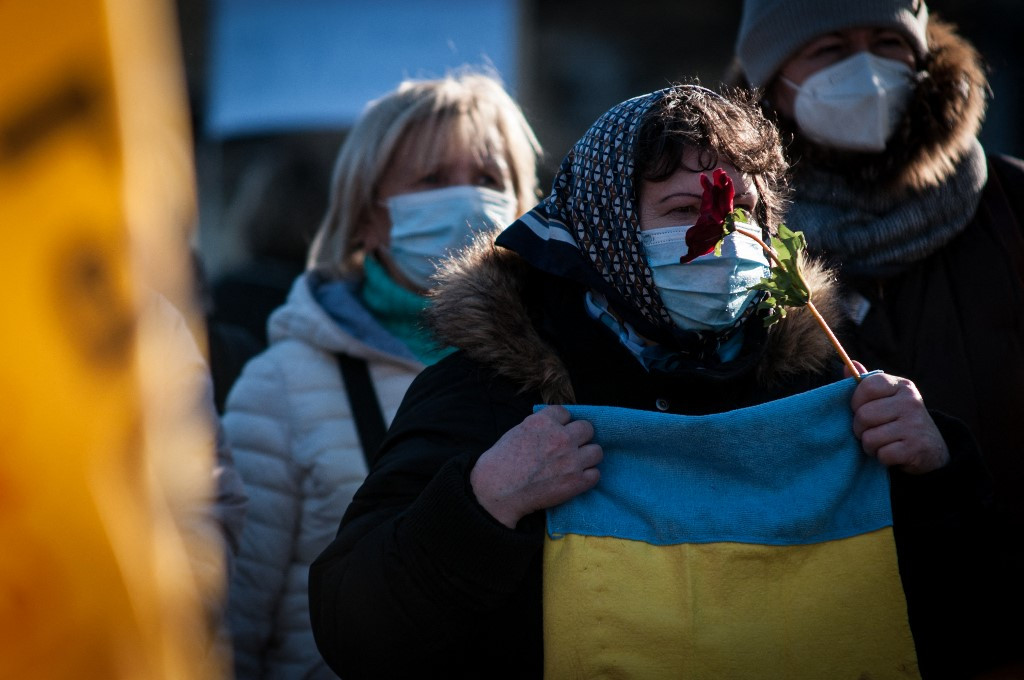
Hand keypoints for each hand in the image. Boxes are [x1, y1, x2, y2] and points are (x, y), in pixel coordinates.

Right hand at [470, 405, 602, 528]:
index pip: (566, 413)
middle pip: (587, 429)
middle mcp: (562, 437)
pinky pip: (595, 474)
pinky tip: (575, 479)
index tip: (556, 433)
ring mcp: (572, 460)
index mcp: (545, 421)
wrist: (498, 489)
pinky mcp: (576, 482)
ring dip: (587, 456)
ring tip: (575, 463)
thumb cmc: (502, 460)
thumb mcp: (518, 430)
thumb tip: (555, 426)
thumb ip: (540, 425)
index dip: (561, 424)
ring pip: (597, 451)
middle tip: (570, 447)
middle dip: (579, 437)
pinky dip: (587, 477)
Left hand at [848, 363, 949, 474]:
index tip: (864, 409)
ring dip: (870, 446)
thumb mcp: (887, 399)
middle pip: (863, 415)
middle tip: (873, 431)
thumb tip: (848, 365)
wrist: (931, 449)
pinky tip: (893, 453)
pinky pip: (882, 454)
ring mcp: (915, 425)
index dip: (857, 402)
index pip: (866, 387)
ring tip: (883, 442)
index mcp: (902, 386)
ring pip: (869, 437)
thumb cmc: (899, 420)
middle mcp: (911, 402)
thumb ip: (867, 384)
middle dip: (860, 428)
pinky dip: (882, 458)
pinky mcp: (916, 448)